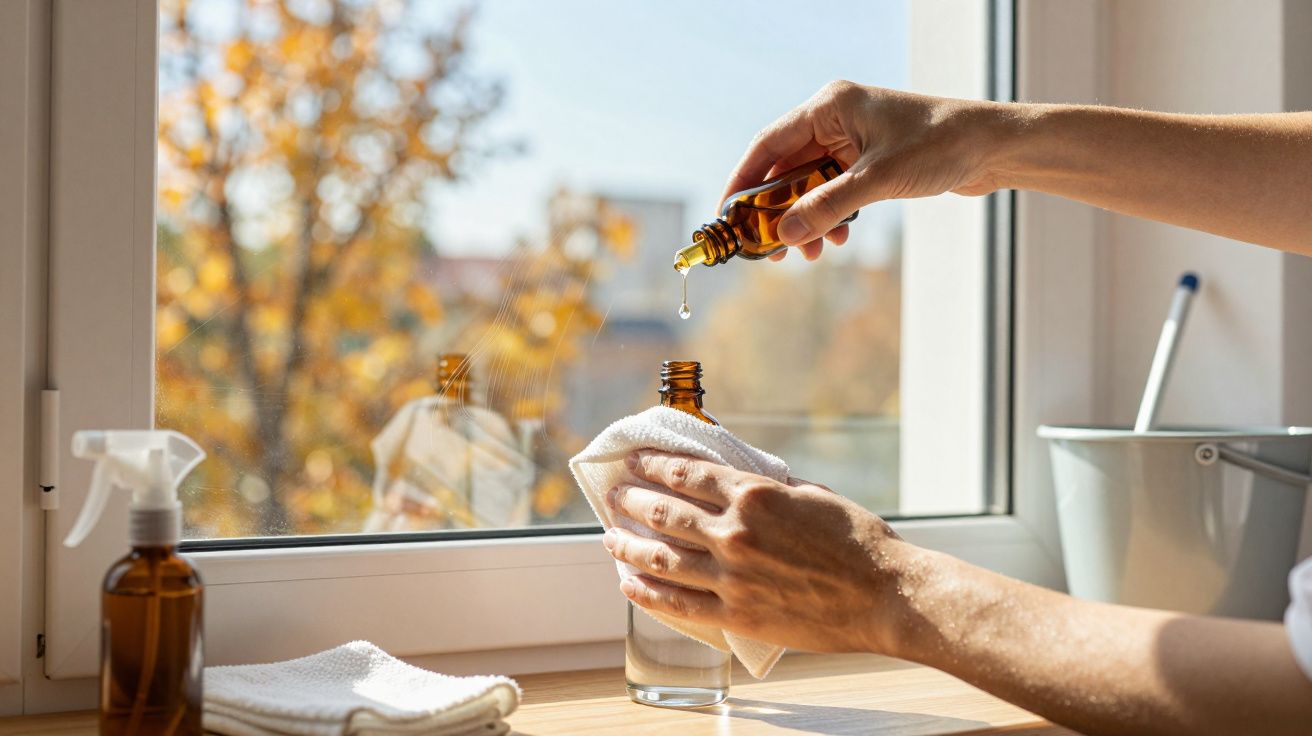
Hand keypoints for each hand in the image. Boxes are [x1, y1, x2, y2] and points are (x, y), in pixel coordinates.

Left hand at [602, 449, 911, 654]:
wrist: (887, 597)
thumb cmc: (860, 542)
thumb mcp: (813, 495)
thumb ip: (771, 488)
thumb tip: (741, 480)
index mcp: (755, 495)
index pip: (687, 474)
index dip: (654, 465)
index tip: (635, 462)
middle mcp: (735, 532)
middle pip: (664, 513)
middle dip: (632, 501)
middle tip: (615, 496)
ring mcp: (732, 575)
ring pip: (660, 558)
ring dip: (627, 545)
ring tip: (609, 537)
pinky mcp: (737, 614)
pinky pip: (678, 603)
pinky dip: (647, 592)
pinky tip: (629, 584)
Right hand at [724, 81, 1009, 260]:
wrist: (992, 146)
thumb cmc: (940, 144)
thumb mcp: (878, 180)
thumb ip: (828, 206)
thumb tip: (786, 234)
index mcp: (830, 106)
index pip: (768, 144)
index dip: (743, 181)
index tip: (728, 216)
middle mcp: (835, 120)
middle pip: (785, 169)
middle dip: (778, 210)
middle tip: (770, 248)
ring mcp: (851, 141)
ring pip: (809, 185)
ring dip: (806, 219)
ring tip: (812, 252)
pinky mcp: (867, 161)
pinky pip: (833, 191)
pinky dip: (830, 216)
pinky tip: (840, 237)